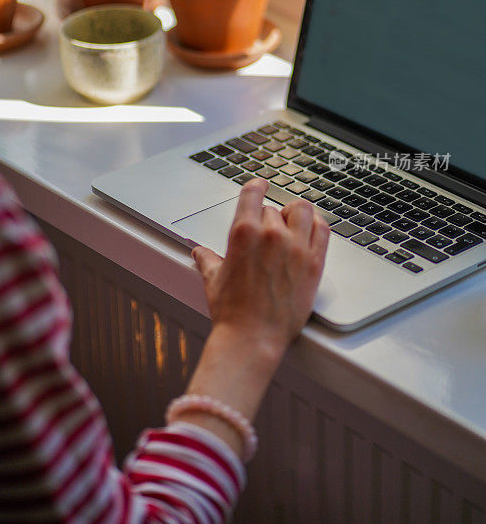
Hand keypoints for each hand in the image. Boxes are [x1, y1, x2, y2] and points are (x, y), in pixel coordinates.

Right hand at [192, 178, 329, 351]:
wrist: (253, 338)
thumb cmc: (232, 313)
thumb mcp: (213, 280)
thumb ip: (208, 259)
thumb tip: (200, 252)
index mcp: (244, 233)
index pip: (253, 193)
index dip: (256, 186)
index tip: (259, 185)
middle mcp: (272, 235)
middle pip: (275, 208)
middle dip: (269, 217)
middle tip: (267, 231)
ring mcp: (296, 248)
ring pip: (303, 210)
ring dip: (296, 214)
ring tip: (292, 223)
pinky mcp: (315, 263)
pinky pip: (323, 230)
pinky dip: (317, 225)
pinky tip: (311, 230)